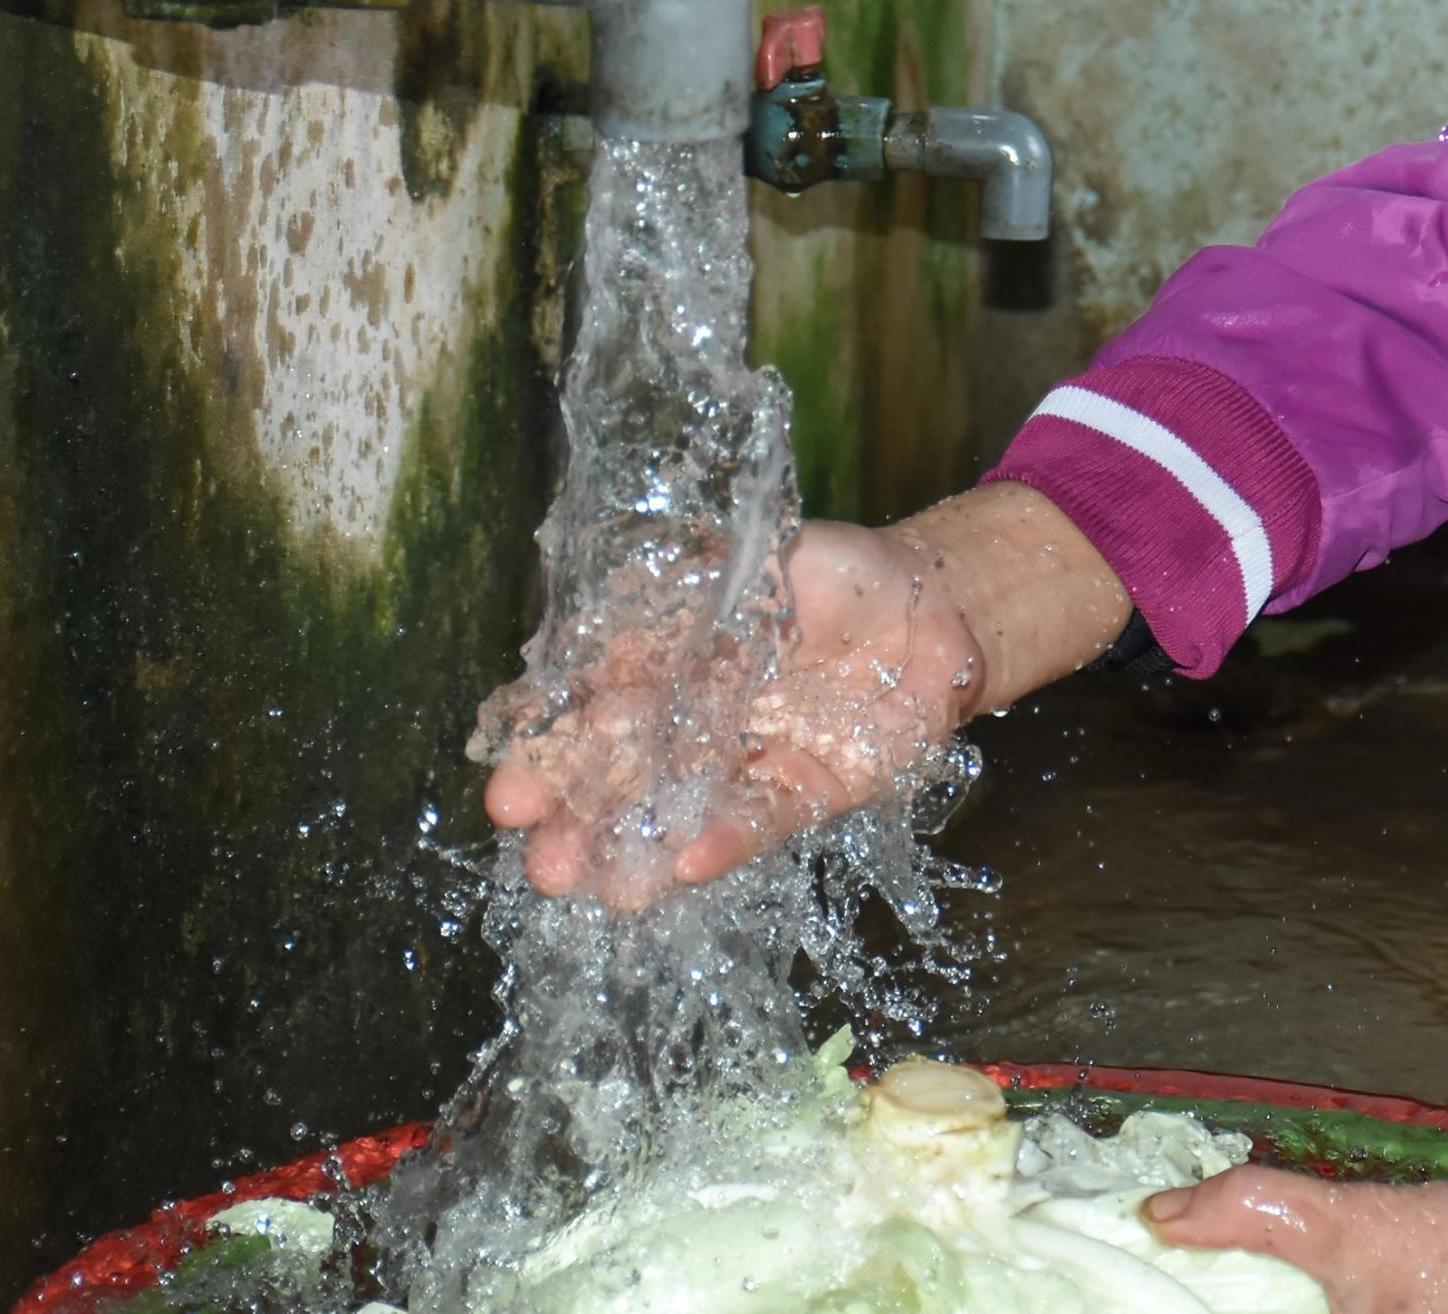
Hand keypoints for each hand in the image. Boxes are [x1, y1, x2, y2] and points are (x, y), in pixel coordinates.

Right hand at [484, 482, 1131, 903]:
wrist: (933, 607)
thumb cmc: (839, 574)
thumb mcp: (762, 563)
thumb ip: (696, 599)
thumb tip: (618, 639)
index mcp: (671, 662)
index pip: (596, 706)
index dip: (554, 743)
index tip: (513, 779)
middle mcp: (698, 722)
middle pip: (625, 773)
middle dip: (577, 813)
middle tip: (534, 849)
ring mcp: (748, 762)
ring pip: (680, 811)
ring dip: (635, 848)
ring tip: (593, 884)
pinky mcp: (805, 794)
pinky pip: (760, 821)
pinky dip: (724, 841)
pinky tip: (683, 867)